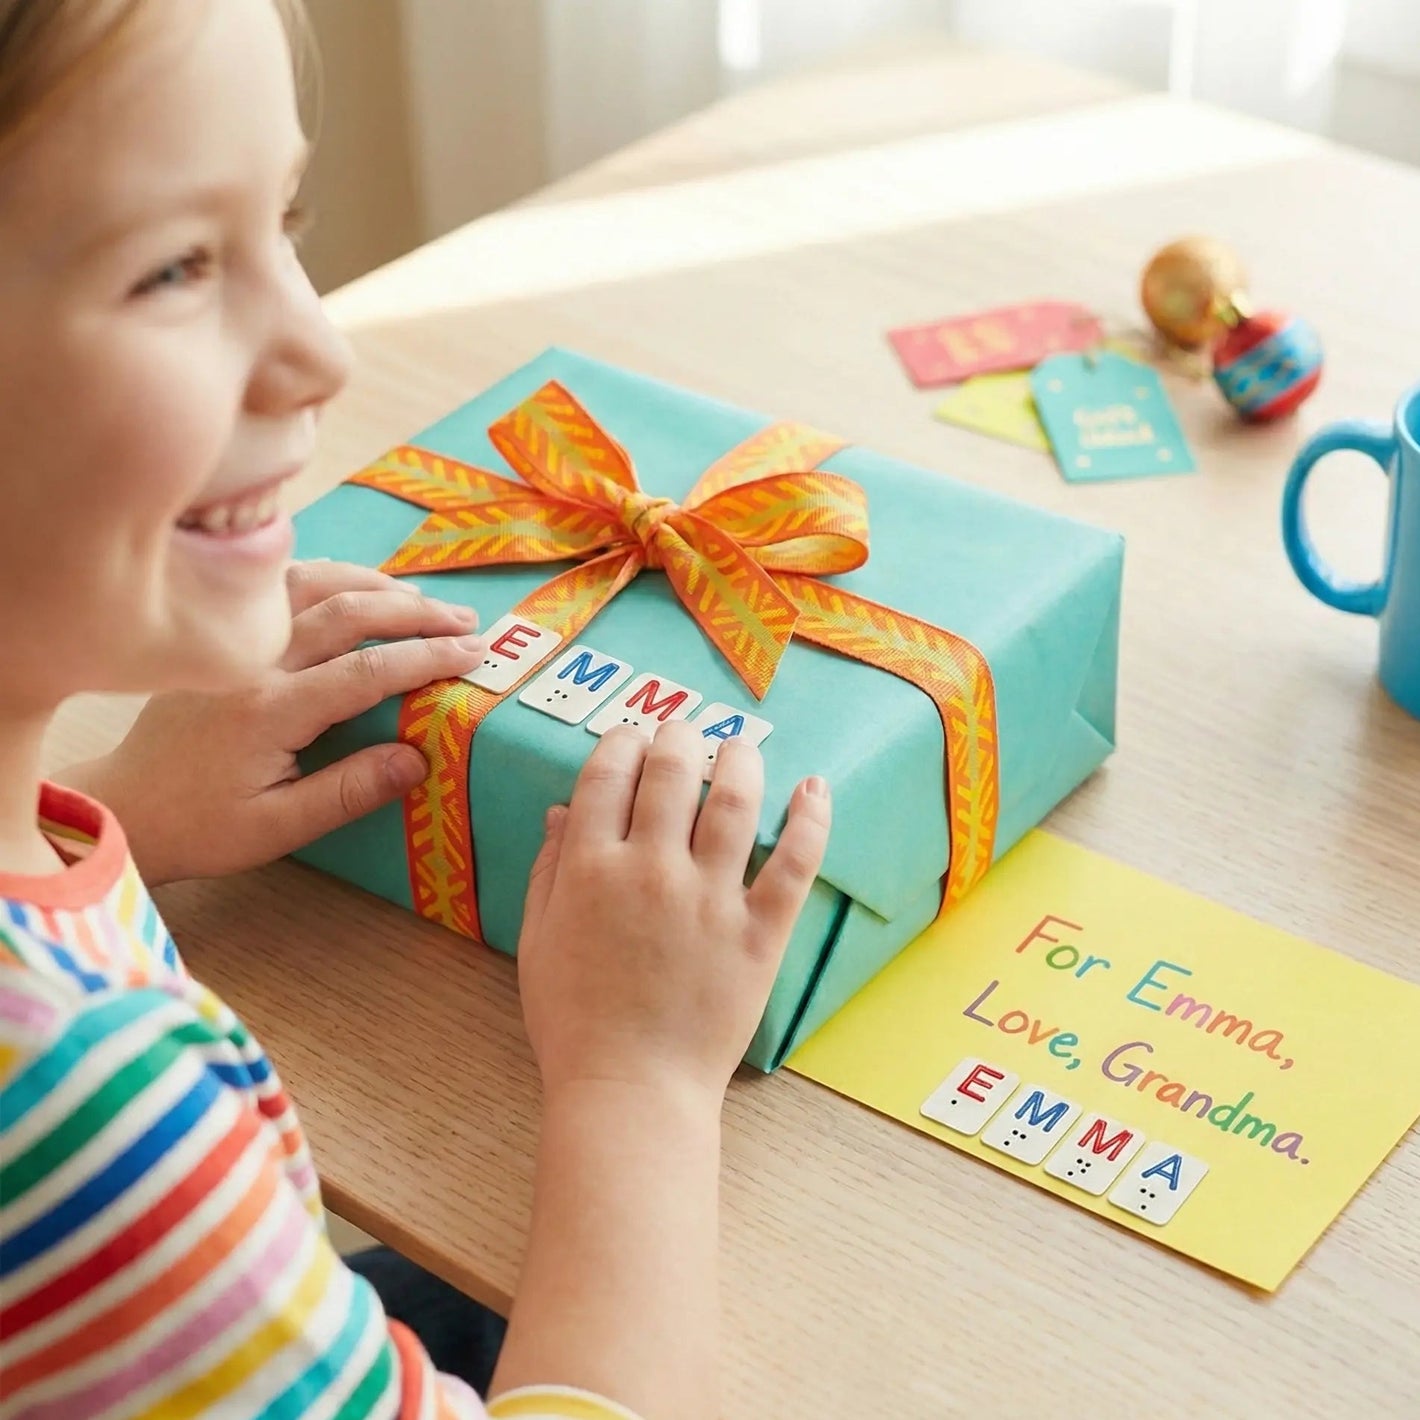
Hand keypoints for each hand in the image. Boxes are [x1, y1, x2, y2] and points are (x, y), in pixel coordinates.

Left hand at [60, 560, 486, 884]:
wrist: (129, 806)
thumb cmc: (203, 826)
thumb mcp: (278, 829)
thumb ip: (348, 793)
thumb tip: (417, 758)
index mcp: (270, 711)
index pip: (366, 670)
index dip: (427, 657)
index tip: (474, 654)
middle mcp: (254, 665)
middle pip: (348, 613)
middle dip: (416, 613)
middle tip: (467, 623)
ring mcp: (238, 644)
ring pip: (315, 586)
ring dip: (377, 586)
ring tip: (426, 601)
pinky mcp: (227, 639)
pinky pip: (284, 587)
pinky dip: (330, 576)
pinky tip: (359, 586)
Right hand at [517, 720, 831, 1102]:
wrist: (629, 1089)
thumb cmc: (573, 1021)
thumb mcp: (536, 940)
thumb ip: (548, 869)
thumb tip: (564, 808)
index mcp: (590, 868)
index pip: (609, 773)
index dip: (622, 741)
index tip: (632, 738)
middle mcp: (651, 870)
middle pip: (673, 771)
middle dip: (680, 737)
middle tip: (686, 734)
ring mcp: (710, 900)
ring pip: (735, 801)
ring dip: (740, 760)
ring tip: (740, 749)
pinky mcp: (760, 932)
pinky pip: (794, 862)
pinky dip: (809, 820)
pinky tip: (813, 788)